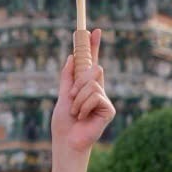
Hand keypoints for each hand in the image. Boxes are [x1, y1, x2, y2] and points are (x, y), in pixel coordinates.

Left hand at [50, 28, 114, 153]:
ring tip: (75, 113)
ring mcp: (104, 99)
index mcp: (86, 86)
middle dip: (78, 82)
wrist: (67, 141)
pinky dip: (83, 106)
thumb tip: (71, 56)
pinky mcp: (108, 109)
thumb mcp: (63, 95)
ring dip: (78, 99)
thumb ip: (68, 76)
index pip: (92, 62)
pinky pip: (95, 96)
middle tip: (71, 98)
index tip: (94, 30)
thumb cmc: (64, 122)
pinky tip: (82, 117)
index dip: (93, 46)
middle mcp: (98, 90)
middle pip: (94, 69)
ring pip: (92, 83)